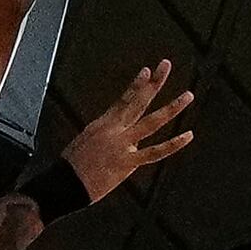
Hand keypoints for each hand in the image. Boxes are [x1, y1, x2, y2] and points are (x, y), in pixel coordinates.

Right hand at [56, 58, 197, 204]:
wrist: (63, 185)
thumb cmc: (72, 167)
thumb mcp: (87, 143)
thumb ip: (109, 138)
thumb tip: (127, 140)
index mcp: (103, 124)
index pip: (124, 99)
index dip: (137, 84)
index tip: (148, 71)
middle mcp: (114, 130)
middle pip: (139, 101)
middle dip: (154, 82)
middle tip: (165, 64)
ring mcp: (122, 145)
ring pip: (152, 122)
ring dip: (171, 108)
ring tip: (187, 95)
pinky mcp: (126, 163)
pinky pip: (154, 152)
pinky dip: (172, 144)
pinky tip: (187, 136)